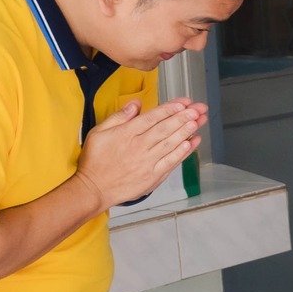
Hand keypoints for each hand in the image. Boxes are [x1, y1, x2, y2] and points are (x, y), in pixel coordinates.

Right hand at [75, 97, 205, 207]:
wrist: (93, 189)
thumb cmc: (95, 161)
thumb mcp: (99, 132)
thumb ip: (119, 116)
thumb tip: (135, 104)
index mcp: (126, 134)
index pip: (152, 117)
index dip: (170, 109)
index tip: (183, 102)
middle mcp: (139, 147)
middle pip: (165, 128)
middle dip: (184, 117)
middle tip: (198, 108)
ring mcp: (147, 162)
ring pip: (170, 143)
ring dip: (186, 131)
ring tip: (198, 121)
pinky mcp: (152, 177)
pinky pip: (170, 162)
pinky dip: (182, 153)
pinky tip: (191, 143)